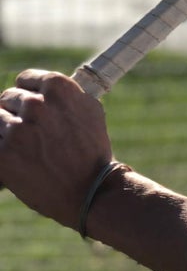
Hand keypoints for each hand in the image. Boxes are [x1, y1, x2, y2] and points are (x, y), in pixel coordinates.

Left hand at [0, 70, 112, 228]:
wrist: (92, 191)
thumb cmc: (93, 152)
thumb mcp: (90, 112)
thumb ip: (65, 94)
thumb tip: (40, 85)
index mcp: (57, 87)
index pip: (25, 79)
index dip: (30, 95)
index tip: (35, 111)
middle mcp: (35, 104)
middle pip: (9, 98)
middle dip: (19, 114)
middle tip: (36, 136)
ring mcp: (17, 129)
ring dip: (9, 131)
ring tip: (31, 149)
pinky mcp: (3, 154)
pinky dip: (4, 150)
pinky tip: (21, 160)